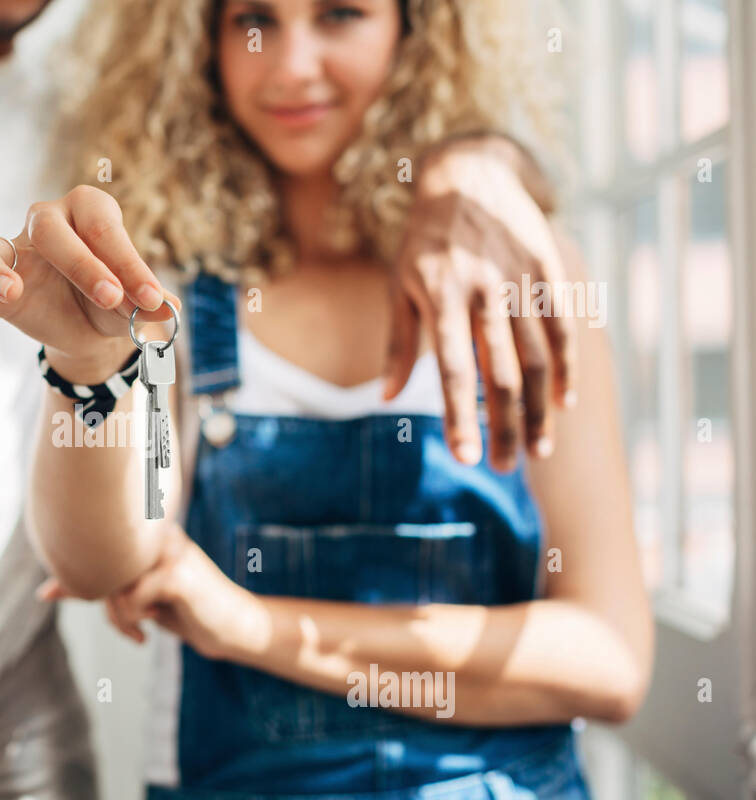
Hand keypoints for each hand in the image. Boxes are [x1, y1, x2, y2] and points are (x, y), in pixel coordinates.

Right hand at [0, 184, 180, 382]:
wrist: (90, 329)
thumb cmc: (116, 300)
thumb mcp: (139, 304)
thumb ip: (150, 303)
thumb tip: (169, 311)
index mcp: (89, 211)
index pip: (104, 228)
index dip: (129, 263)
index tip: (153, 299)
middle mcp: (46, 222)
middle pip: (50, 229)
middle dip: (83, 264)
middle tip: (112, 299)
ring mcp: (13, 253)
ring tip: (11, 291)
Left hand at [38, 524, 268, 660]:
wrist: (233, 626)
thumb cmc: (183, 608)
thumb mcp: (136, 595)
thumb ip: (97, 586)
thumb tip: (44, 590)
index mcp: (147, 531)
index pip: (95, 548)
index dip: (70, 575)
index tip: (46, 593)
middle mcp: (157, 534)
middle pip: (101, 566)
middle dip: (98, 602)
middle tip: (122, 627)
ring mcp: (168, 552)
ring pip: (113, 585)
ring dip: (118, 619)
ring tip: (135, 633)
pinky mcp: (176, 576)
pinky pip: (130, 600)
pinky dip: (131, 621)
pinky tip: (146, 634)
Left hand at [385, 138, 576, 471]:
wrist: (469, 175)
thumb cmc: (424, 241)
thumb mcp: (399, 286)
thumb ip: (400, 344)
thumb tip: (387, 399)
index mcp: (444, 301)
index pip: (455, 374)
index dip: (461, 419)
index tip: (465, 459)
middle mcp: (486, 294)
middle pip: (503, 375)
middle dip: (506, 427)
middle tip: (508, 468)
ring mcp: (522, 281)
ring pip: (540, 358)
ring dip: (541, 409)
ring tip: (540, 448)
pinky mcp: (549, 270)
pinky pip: (564, 328)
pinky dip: (568, 368)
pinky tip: (566, 403)